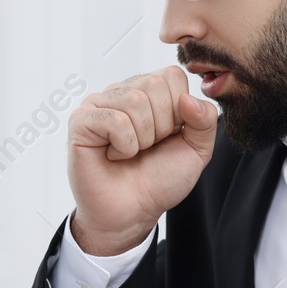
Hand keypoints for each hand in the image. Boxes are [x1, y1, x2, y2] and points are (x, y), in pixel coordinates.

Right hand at [65, 66, 217, 254]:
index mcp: (150, 92)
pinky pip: (114, 120)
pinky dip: (124, 146)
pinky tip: (114, 155)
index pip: (173, 75)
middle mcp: (123, 91)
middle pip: (154, 86)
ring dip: (142, 138)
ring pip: (135, 101)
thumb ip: (205, 121)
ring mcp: (99, 104)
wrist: (132, 212)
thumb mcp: (196, 150)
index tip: (168, 136)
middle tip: (147, 147)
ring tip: (131, 152)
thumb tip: (188, 98)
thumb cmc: (160, 180)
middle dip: (161, 126)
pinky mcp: (81, 120)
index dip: (179, 111)